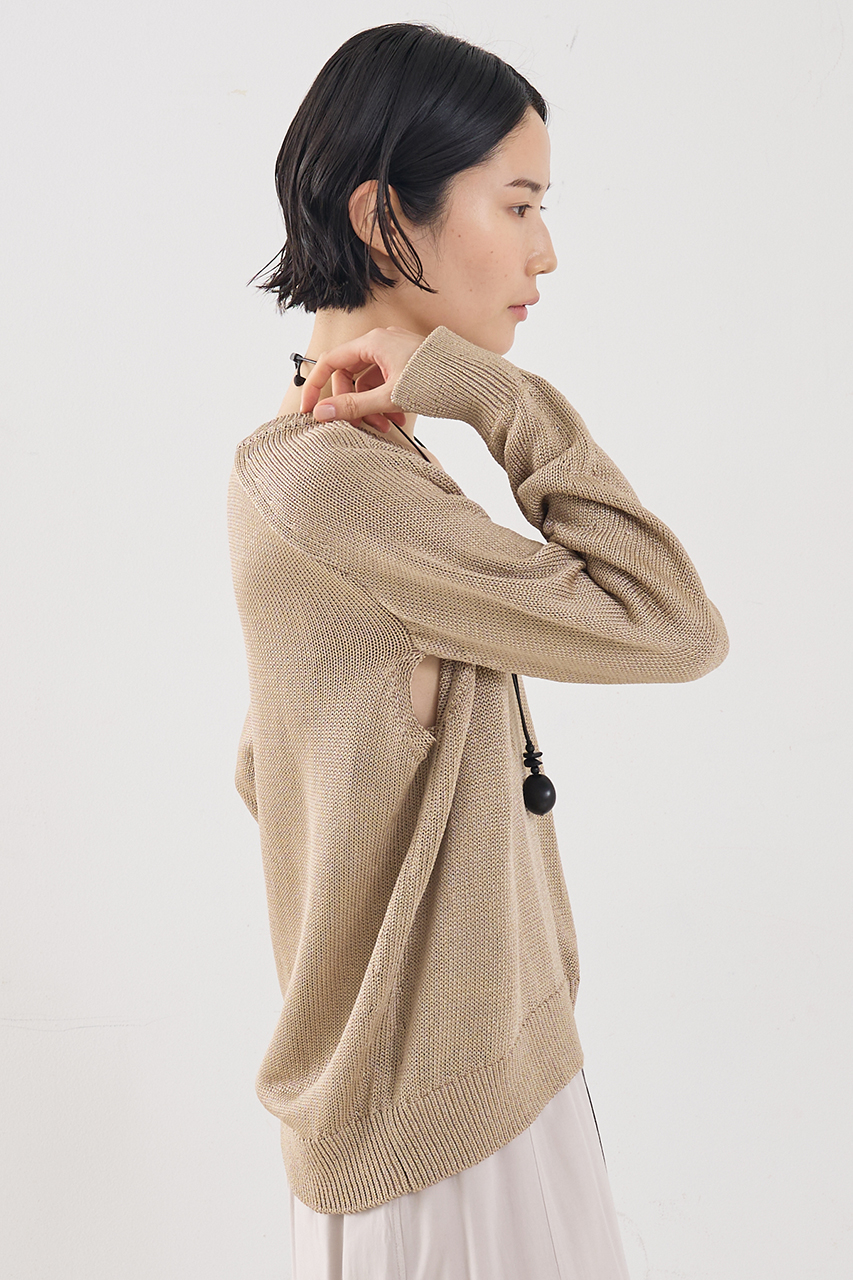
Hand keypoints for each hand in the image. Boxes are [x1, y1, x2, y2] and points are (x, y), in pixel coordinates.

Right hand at [298, 326, 426, 432]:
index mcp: (373, 343)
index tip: (310, 410)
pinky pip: (386, 383)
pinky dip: (386, 402)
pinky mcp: (409, 364)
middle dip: (352, 403)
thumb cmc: (437, 382)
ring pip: (369, 382)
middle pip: (350, 375)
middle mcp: (383, 343)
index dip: (316, 387)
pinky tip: (399, 420)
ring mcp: (397, 352)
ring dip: (371, 407)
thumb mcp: (390, 398)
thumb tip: (321, 414)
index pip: (330, 362)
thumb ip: (354, 406)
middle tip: (360, 426)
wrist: (477, 383)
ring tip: (387, 427)